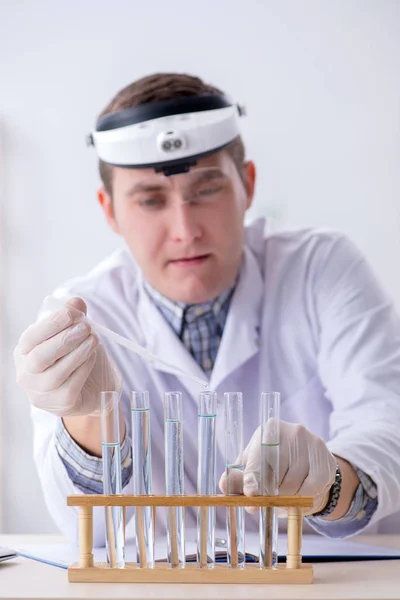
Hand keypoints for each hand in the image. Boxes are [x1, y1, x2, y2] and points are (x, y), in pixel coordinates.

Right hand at [14, 297, 120, 416]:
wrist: (88, 390)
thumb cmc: (74, 359)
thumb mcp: (73, 335)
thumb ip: (73, 319)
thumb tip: (76, 302)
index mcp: (24, 353)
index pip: (30, 338)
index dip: (50, 324)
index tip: (70, 313)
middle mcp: (27, 374)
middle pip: (40, 357)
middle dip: (64, 339)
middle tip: (86, 328)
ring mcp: (41, 392)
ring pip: (56, 373)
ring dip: (78, 353)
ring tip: (93, 340)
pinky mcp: (59, 403)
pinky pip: (72, 385)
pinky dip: (84, 367)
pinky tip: (92, 356)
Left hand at [219, 420, 336, 515]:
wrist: (307, 460)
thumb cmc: (272, 464)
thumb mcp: (253, 467)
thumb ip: (238, 478)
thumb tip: (224, 486)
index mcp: (269, 430)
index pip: (259, 457)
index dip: (253, 479)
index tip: (251, 495)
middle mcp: (292, 431)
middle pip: (276, 475)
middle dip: (270, 495)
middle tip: (268, 502)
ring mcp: (312, 443)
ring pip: (294, 485)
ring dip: (286, 500)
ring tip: (283, 499)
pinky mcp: (326, 460)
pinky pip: (313, 490)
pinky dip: (304, 500)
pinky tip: (299, 496)